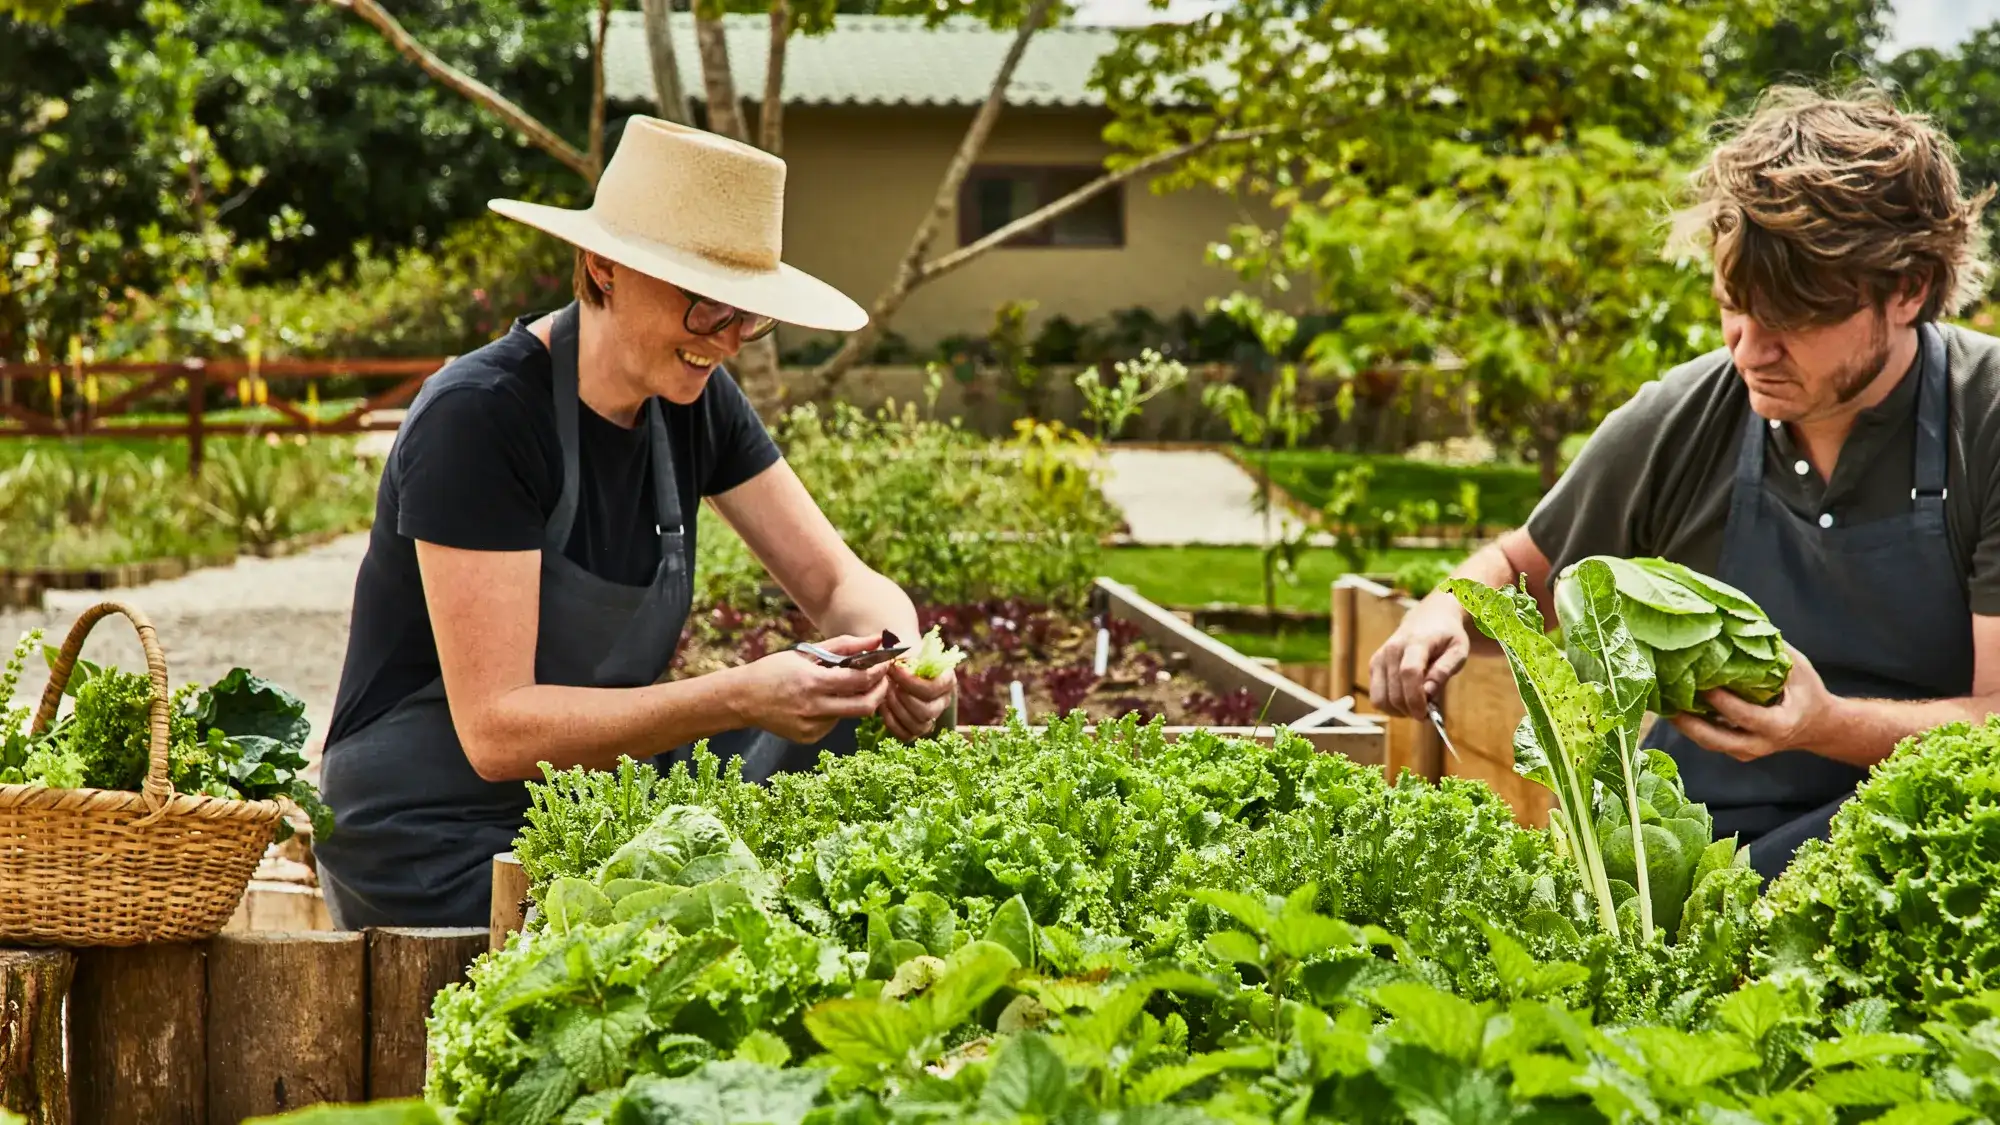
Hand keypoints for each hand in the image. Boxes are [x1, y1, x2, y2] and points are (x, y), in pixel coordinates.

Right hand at [732, 635, 891, 743]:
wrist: (742, 698)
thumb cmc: (774, 670)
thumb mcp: (807, 652)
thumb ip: (845, 646)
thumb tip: (877, 639)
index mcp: (812, 683)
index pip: (860, 681)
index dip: (879, 672)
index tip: (885, 663)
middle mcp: (813, 708)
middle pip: (864, 707)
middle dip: (880, 692)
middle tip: (881, 680)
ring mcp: (811, 727)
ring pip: (849, 715)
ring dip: (853, 699)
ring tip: (838, 686)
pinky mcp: (808, 738)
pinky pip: (833, 723)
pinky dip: (835, 710)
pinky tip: (818, 701)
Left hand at [881, 661, 954, 740]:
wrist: (896, 667)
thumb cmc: (902, 657)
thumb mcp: (906, 649)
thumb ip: (904, 654)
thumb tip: (895, 662)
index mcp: (947, 680)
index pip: (935, 688)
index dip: (912, 682)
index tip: (894, 669)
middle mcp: (943, 701)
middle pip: (928, 711)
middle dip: (903, 698)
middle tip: (888, 683)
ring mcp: (931, 718)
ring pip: (919, 726)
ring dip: (897, 709)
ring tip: (885, 693)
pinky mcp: (916, 729)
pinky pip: (906, 735)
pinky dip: (891, 722)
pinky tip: (883, 706)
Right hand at [1368, 594, 1470, 716]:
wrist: (1428, 617)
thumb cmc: (1446, 636)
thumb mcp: (1457, 651)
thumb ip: (1444, 671)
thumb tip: (1428, 694)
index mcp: (1416, 642)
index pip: (1409, 672)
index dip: (1415, 698)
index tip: (1425, 714)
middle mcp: (1392, 649)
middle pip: (1394, 691)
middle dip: (1410, 710)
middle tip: (1427, 713)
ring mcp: (1380, 657)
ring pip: (1380, 698)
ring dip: (1398, 711)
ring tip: (1416, 707)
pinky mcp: (1374, 665)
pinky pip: (1376, 696)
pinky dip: (1390, 705)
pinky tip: (1405, 700)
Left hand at [1668, 643, 1833, 761]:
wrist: (1816, 726)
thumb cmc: (1806, 692)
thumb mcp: (1799, 670)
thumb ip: (1774, 652)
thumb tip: (1740, 625)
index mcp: (1780, 725)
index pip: (1747, 717)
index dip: (1725, 703)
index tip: (1704, 685)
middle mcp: (1760, 744)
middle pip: (1718, 740)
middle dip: (1690, 723)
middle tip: (1667, 702)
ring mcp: (1746, 751)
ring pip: (1708, 743)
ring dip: (1684, 725)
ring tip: (1661, 703)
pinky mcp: (1734, 750)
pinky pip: (1710, 740)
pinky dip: (1691, 725)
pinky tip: (1672, 705)